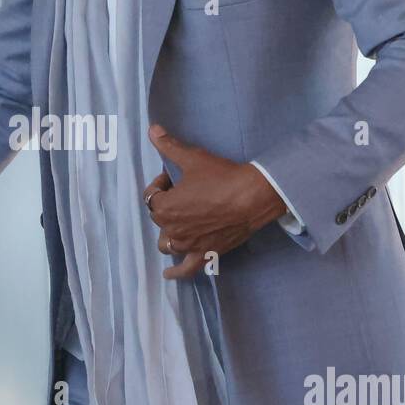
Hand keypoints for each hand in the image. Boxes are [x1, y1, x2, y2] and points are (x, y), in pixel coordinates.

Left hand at [143, 124, 286, 275]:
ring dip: (169, 234)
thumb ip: (169, 146)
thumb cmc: (222, 176)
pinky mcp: (205, 254)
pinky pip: (186, 269)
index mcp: (165, 207)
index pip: (152, 197)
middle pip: (160, 219)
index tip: (174, 178)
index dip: (161, 185)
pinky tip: (168, 275)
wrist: (253, 197)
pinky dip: (176, 273)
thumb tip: (152, 129)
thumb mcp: (193, 158)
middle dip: (168, 205)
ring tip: (178, 224)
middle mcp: (173, 229)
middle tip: (186, 192)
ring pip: (168, 244)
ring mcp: (189, 245)